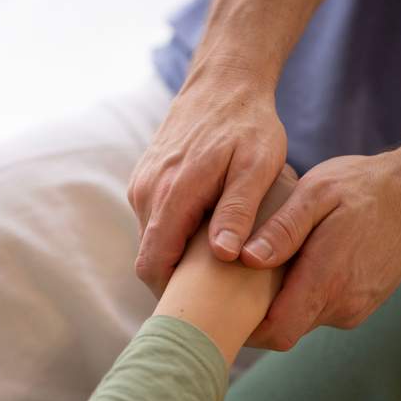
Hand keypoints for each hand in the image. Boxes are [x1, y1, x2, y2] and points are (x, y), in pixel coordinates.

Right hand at [128, 72, 286, 295]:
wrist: (224, 82)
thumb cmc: (248, 125)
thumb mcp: (257, 166)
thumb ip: (238, 210)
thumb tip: (222, 255)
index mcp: (172, 194)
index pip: (153, 265)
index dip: (172, 297)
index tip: (200, 318)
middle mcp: (146, 191)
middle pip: (150, 259)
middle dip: (177, 284)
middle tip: (215, 302)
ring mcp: (142, 184)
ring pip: (152, 241)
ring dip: (177, 259)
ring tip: (216, 272)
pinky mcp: (147, 178)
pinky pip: (155, 221)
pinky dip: (175, 237)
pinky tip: (207, 239)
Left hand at [240, 153, 400, 349]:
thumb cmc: (362, 188)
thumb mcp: (317, 194)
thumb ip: (283, 229)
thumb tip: (247, 259)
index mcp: (328, 279)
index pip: (275, 331)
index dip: (242, 327)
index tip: (216, 306)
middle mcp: (343, 304)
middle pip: (284, 329)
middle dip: (254, 313)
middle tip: (226, 283)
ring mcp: (355, 308)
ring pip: (301, 320)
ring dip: (278, 303)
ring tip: (257, 269)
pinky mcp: (361, 305)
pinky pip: (320, 310)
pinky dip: (300, 296)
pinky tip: (291, 267)